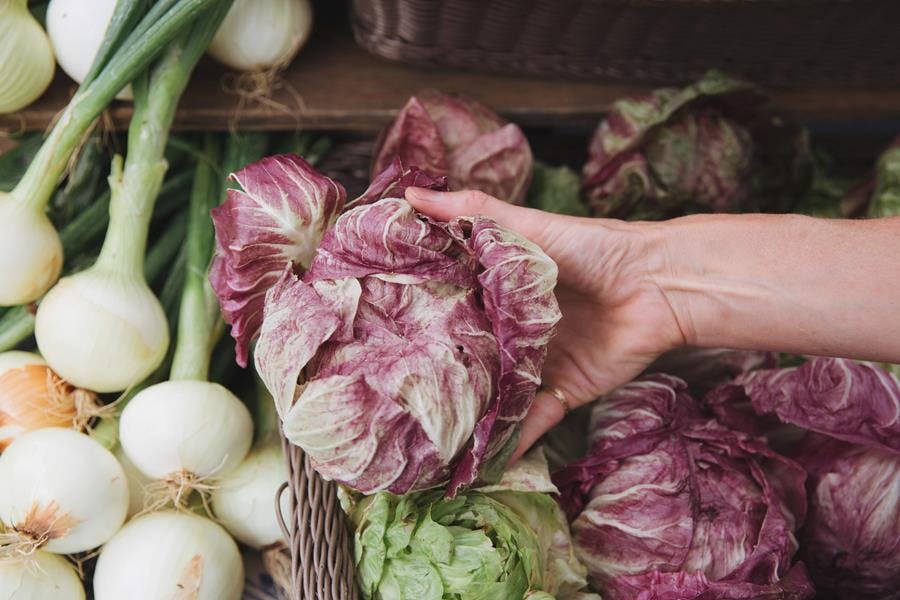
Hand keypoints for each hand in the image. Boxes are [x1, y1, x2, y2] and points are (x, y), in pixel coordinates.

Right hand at [405, 187, 687, 460]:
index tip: (377, 335)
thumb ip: (471, 211)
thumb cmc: (592, 248)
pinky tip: (478, 462)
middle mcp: (514, 332)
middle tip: (391, 394)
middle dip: (441, 376)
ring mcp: (538, 364)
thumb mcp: (526, 224)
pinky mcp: (564, 391)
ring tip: (424, 436)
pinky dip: (512, 442)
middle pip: (471, 358)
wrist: (656, 285)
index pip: (453, 310)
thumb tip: (410, 192)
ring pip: (496, 395)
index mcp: (500, 291)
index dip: (421, 321)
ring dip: (469, 414)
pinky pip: (533, 421)